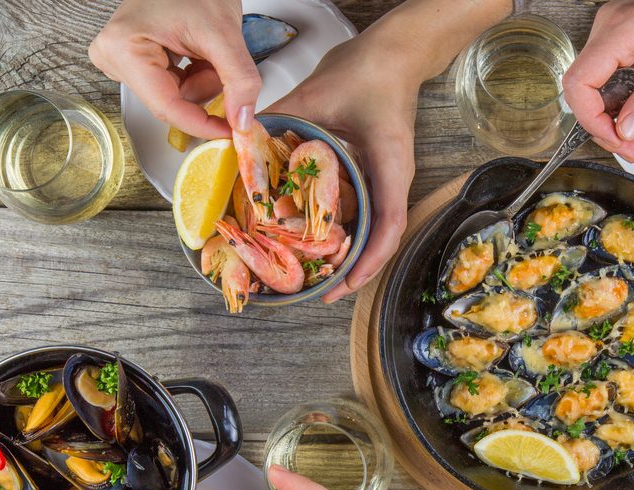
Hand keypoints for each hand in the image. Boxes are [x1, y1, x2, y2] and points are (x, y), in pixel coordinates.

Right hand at [90, 0, 258, 137]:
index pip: (167, 108)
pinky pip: (175, 85)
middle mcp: (115, 56)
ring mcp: (124, 59)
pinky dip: (196, 73)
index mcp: (123, 48)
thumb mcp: (223, 33)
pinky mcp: (136, 60)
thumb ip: (239, 80)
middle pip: (174, 102)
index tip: (232, 133)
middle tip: (214, 57)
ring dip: (203, 78)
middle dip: (205, 86)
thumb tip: (242, 121)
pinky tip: (196, 51)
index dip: (204, 125)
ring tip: (204, 48)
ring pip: (179, 96)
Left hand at [263, 31, 419, 301]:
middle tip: (323, 292)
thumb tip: (240, 140)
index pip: (388, 227)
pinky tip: (316, 236)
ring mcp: (387, 178)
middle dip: (354, 270)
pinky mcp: (377, 172)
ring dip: (348, 253)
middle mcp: (393, 179)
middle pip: (380, 239)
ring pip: (373, 229)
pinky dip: (343, 228)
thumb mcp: (318, 95)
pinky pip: (364, 210)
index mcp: (390, 166)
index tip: (343, 285)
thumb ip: (279, 119)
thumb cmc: (368, 72)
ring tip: (319, 274)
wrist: (393, 54)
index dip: (367, 262)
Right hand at [563, 0, 633, 160]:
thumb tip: (628, 128)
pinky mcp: (628, 36)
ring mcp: (617, 30)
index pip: (581, 84)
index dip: (592, 120)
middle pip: (589, 89)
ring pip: (608, 86)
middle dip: (616, 120)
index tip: (617, 139)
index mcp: (623, 29)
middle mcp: (612, 26)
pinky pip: (622, 74)